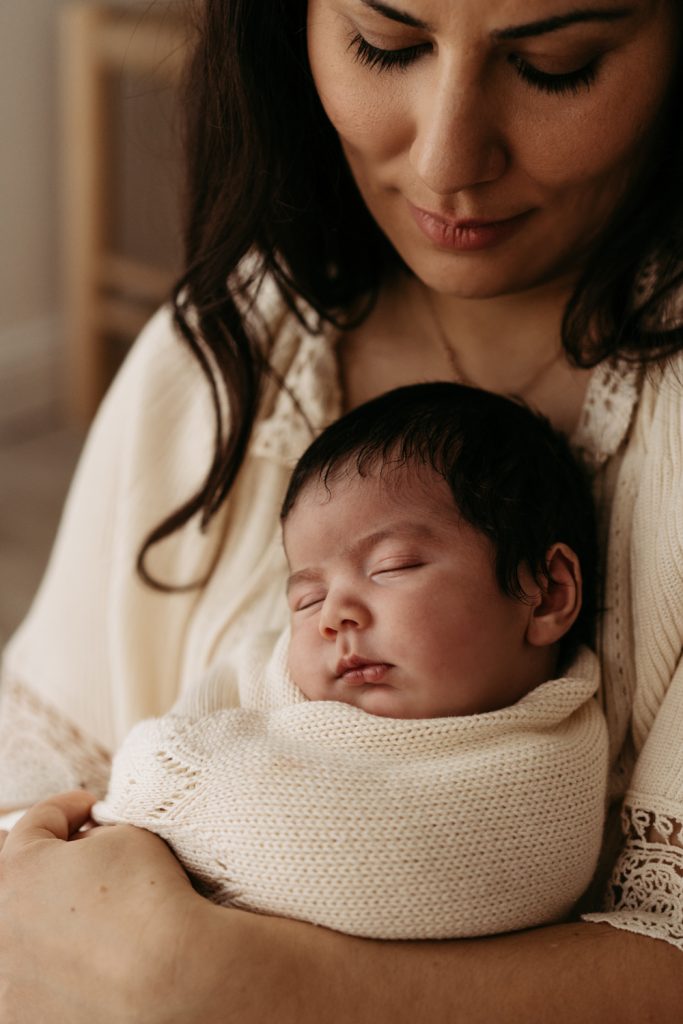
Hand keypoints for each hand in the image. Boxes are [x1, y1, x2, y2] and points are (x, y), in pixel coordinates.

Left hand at [0, 791, 200, 1022]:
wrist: (174, 978)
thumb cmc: (149, 897)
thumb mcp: (123, 837)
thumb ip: (91, 837)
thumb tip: (86, 846)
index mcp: (12, 875)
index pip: (37, 825)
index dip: (69, 809)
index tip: (92, 808)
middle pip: (20, 884)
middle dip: (51, 866)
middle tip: (85, 860)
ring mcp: (7, 987)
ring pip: (24, 939)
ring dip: (50, 921)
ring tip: (92, 918)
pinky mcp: (26, 1021)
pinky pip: (40, 985)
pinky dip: (60, 972)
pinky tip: (93, 965)